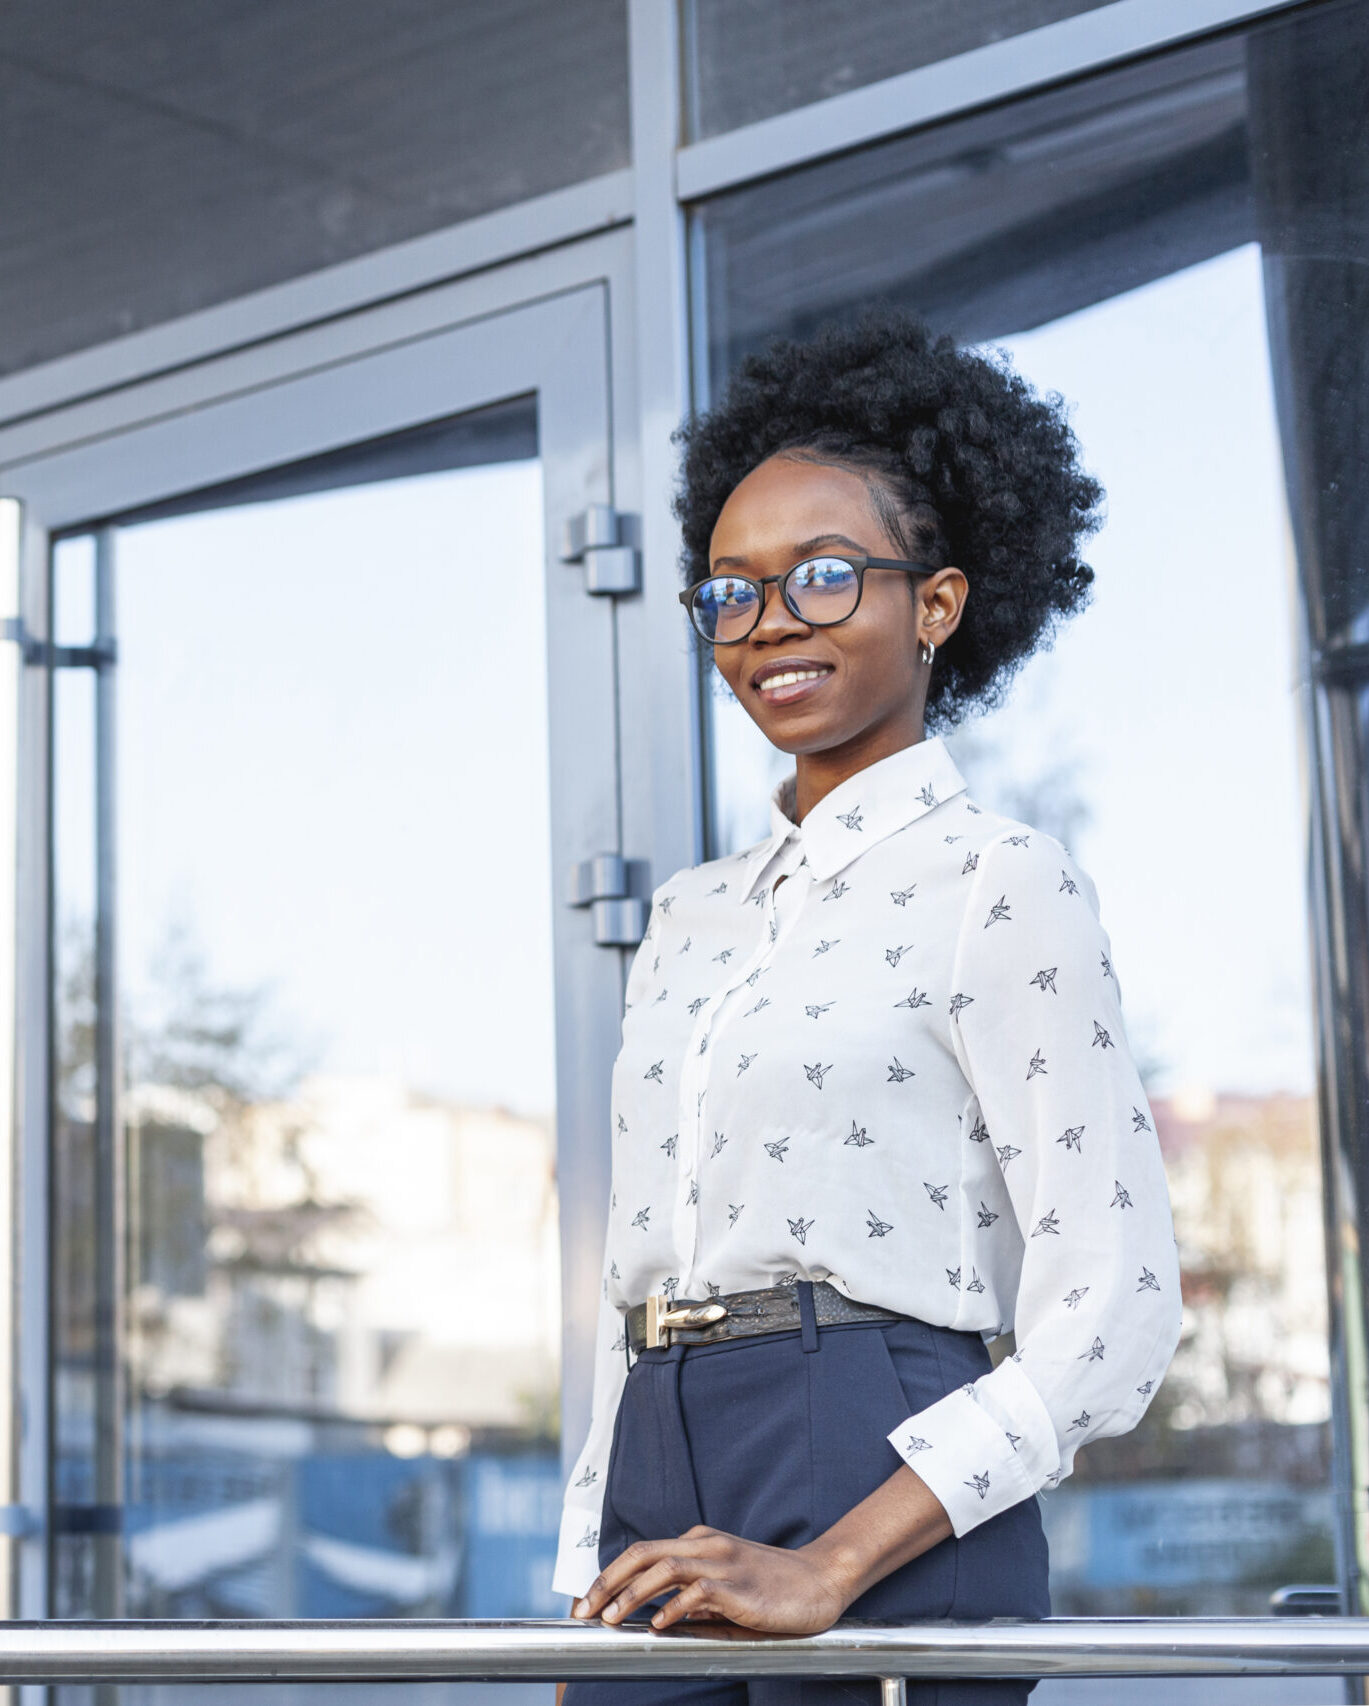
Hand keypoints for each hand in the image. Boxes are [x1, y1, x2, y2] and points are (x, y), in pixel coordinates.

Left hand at [568, 1466, 950, 1636]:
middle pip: (643, 1554)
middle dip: (606, 1582)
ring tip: (609, 1619)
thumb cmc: (773, 1589)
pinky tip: (658, 1626)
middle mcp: (705, 1545)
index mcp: (699, 1543)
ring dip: (630, 1594)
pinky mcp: (738, 1585)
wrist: (822, 1581)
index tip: (585, 1603)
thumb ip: (693, 1600)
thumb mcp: (726, 1590)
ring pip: (663, 1568)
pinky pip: (697, 1592)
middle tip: (582, 1610)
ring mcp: (722, 1561)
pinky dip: (673, 1608)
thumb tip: (655, 1620)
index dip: (608, 1576)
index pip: (642, 1553)